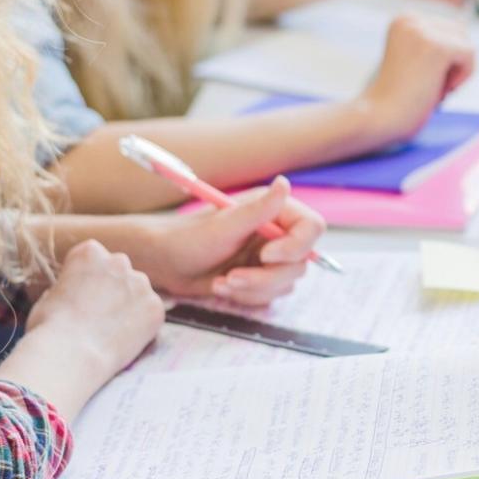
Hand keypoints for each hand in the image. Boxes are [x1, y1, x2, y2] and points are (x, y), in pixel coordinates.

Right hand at [26, 240, 166, 377]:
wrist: (70, 354)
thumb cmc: (50, 328)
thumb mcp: (50, 296)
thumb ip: (71, 286)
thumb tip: (77, 291)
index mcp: (89, 253)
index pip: (94, 257)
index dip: (88, 279)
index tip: (83, 296)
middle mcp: (119, 261)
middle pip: (119, 271)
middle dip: (113, 287)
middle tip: (100, 314)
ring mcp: (140, 283)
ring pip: (138, 291)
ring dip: (130, 305)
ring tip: (111, 330)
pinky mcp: (155, 307)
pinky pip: (151, 313)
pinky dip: (143, 325)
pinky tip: (124, 339)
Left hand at [134, 178, 324, 305]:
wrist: (166, 263)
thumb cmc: (189, 238)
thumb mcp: (225, 226)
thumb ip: (260, 209)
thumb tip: (284, 183)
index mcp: (274, 211)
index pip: (312, 228)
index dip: (296, 246)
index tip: (266, 255)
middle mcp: (277, 233)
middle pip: (301, 262)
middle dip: (266, 277)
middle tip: (232, 277)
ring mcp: (270, 257)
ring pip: (287, 283)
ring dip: (254, 288)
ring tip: (223, 282)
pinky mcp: (261, 278)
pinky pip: (271, 296)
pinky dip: (247, 296)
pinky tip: (222, 286)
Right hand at [357, 14, 475, 141]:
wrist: (379, 117)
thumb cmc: (398, 97)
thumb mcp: (417, 61)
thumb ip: (436, 41)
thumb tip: (463, 22)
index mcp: (404, 19)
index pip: (448, 30)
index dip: (443, 61)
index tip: (420, 78)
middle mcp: (411, 19)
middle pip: (460, 34)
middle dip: (452, 64)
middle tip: (427, 86)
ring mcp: (423, 31)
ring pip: (466, 44)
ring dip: (456, 72)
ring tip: (431, 87)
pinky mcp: (437, 47)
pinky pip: (470, 54)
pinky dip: (462, 77)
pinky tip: (440, 91)